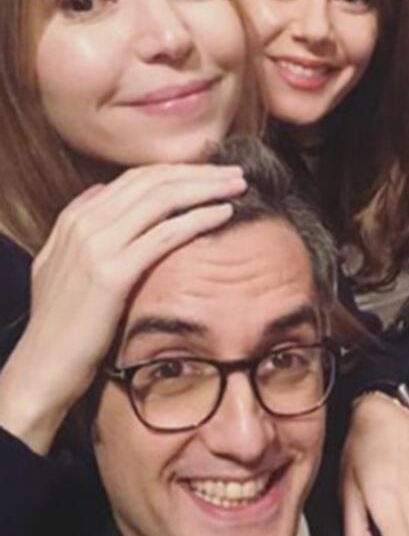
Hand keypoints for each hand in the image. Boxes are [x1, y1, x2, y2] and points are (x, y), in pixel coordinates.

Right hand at [0, 163, 245, 454]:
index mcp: (75, 218)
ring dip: (206, 188)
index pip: (135, 177)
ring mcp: (96, 246)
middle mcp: (85, 224)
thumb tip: (101, 192)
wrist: (43, 364)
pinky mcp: (112, 273)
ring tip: (238, 185)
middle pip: (152, 181)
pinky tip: (224, 213)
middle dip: (198, 173)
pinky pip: (165, 234)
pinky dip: (199, 218)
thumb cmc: (61, 322)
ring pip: (162, 199)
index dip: (177, 170)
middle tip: (235, 172)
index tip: (210, 172)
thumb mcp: (60, 263)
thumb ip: (80, 226)